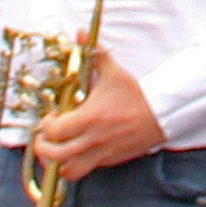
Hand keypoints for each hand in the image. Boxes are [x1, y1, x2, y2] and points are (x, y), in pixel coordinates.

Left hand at [34, 59, 166, 182]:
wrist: (162, 114)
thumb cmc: (136, 95)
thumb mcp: (114, 72)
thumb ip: (94, 54)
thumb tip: (81, 35)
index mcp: (90, 118)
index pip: (54, 131)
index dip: (46, 126)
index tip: (52, 117)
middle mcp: (92, 140)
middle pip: (56, 156)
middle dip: (43, 149)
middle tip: (45, 138)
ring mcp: (101, 153)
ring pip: (69, 171)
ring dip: (57, 164)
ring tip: (57, 151)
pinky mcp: (109, 160)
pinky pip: (86, 169)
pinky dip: (75, 164)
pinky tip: (77, 151)